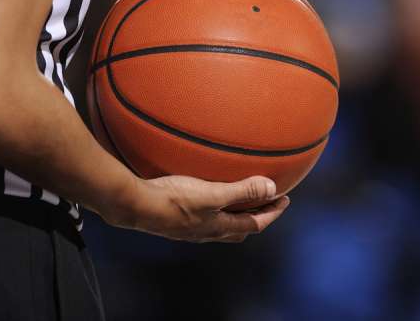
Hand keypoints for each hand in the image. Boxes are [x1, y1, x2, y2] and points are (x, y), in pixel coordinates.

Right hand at [106, 175, 289, 242]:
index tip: (285, 199)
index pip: (254, 224)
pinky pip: (205, 214)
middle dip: (256, 215)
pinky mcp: (176, 218)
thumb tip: (272, 188)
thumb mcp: (211, 193)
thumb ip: (241, 190)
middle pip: (240, 228)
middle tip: (267, 200)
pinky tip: (206, 192)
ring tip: (240, 196)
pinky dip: (216, 205)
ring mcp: (190, 227)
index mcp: (218, 227)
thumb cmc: (173, 199)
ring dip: (235, 211)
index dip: (272, 213)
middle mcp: (206, 231)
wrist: (135, 205)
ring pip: (221, 222)